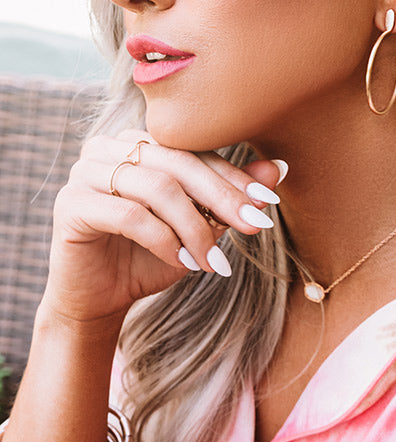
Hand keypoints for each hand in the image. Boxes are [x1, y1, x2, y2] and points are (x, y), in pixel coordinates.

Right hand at [44, 130, 285, 324]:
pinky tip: (182, 263)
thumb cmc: (149, 256)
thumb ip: (229, 195)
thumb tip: (278, 167)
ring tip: (213, 260)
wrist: (100, 299)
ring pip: (157, 187)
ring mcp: (86, 171)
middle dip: (222, 196)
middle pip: (178, 162)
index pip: (194, 149)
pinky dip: (164, 240)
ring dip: (194, 227)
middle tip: (253, 226)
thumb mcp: (199, 225)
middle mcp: (109, 146)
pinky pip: (129, 215)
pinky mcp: (71, 204)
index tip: (267, 201)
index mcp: (139, 141)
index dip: (233, 175)